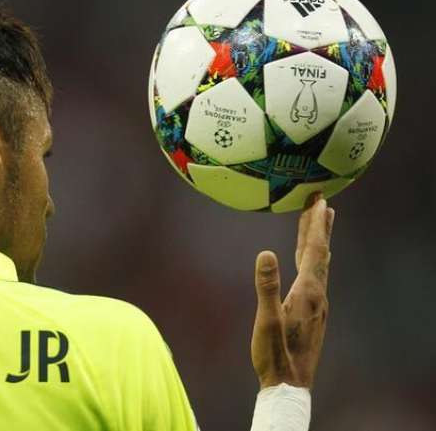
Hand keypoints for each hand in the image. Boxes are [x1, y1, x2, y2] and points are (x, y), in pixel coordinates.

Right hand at [251, 194, 335, 388]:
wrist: (290, 385)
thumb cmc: (274, 355)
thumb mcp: (266, 320)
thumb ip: (266, 286)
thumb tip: (265, 252)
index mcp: (308, 292)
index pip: (314, 250)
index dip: (315, 224)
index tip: (318, 200)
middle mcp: (318, 295)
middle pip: (320, 253)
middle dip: (320, 226)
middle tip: (322, 201)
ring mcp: (317, 305)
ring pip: (319, 264)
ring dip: (318, 241)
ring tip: (318, 223)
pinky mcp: (313, 313)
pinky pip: (315, 276)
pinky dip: (313, 259)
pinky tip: (308, 261)